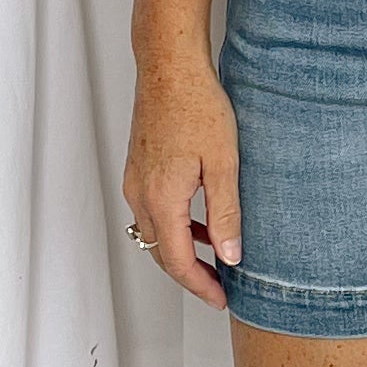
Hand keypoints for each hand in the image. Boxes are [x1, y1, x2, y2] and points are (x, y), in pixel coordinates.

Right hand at [123, 54, 242, 306]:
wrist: (170, 68)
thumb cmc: (197, 106)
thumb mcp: (223, 164)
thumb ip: (225, 214)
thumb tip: (230, 254)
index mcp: (162, 199)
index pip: (178, 261)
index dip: (200, 286)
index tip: (221, 299)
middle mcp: (141, 194)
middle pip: (162, 253)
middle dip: (190, 274)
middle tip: (220, 285)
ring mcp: (136, 180)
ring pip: (155, 232)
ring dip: (182, 249)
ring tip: (215, 254)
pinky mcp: (139, 167)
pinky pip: (153, 210)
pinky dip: (174, 225)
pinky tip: (199, 218)